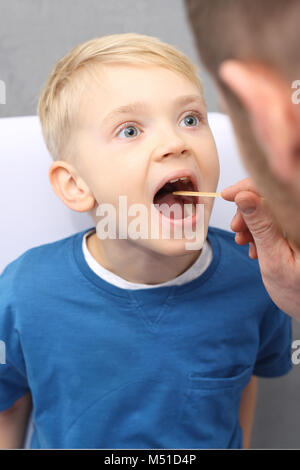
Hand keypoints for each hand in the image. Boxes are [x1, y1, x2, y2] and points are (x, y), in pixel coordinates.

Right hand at [221, 177, 299, 318]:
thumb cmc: (299, 293)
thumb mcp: (274, 259)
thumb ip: (260, 226)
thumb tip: (244, 197)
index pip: (275, 189)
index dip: (248, 188)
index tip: (227, 195)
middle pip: (271, 197)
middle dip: (248, 210)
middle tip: (236, 229)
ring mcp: (297, 225)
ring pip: (270, 209)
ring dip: (252, 223)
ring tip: (244, 242)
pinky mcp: (295, 232)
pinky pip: (275, 221)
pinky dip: (260, 231)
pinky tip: (256, 247)